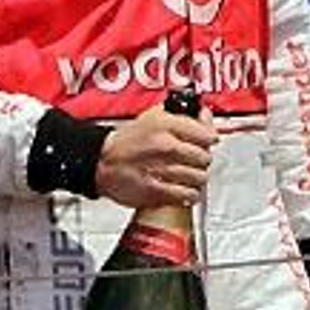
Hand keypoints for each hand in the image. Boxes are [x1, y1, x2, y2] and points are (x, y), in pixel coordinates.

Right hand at [94, 104, 217, 207]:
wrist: (100, 161)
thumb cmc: (127, 140)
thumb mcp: (155, 117)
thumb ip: (184, 115)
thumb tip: (205, 115)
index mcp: (166, 125)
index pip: (206, 134)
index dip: (209, 139)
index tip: (207, 142)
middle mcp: (165, 146)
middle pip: (204, 158)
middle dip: (202, 160)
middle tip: (195, 160)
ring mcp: (161, 169)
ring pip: (199, 177)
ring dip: (197, 178)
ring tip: (189, 175)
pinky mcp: (155, 191)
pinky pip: (187, 195)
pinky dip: (190, 194)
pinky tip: (184, 189)